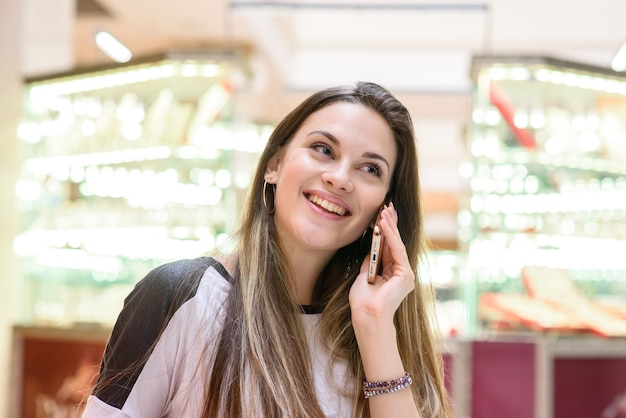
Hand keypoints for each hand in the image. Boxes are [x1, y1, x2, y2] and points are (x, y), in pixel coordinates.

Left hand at [349, 202, 415, 324]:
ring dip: (390, 226)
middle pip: (395, 243)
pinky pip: (397, 250)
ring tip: (385, 211)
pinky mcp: (406, 274)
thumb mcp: (363, 275)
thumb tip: (371, 248)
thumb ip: (370, 262)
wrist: (366, 315)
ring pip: (396, 244)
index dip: (385, 231)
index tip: (381, 215)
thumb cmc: (363, 301)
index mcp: (391, 274)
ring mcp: (405, 274)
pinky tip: (385, 224)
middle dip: (391, 224)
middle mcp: (401, 273)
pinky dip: (390, 236)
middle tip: (387, 206)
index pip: (389, 248)